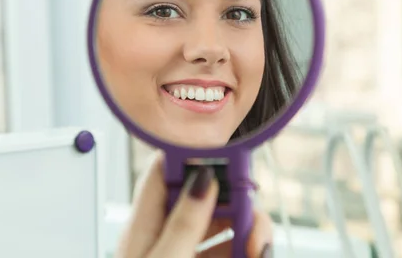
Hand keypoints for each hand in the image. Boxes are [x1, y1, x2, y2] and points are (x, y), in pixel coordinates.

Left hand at [115, 151, 272, 257]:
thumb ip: (184, 223)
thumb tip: (203, 177)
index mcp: (143, 226)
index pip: (165, 171)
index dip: (196, 156)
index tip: (229, 154)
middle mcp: (165, 236)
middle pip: (206, 199)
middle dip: (237, 204)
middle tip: (254, 225)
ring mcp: (184, 253)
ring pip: (224, 227)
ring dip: (248, 232)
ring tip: (258, 249)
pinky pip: (230, 250)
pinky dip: (247, 250)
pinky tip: (256, 253)